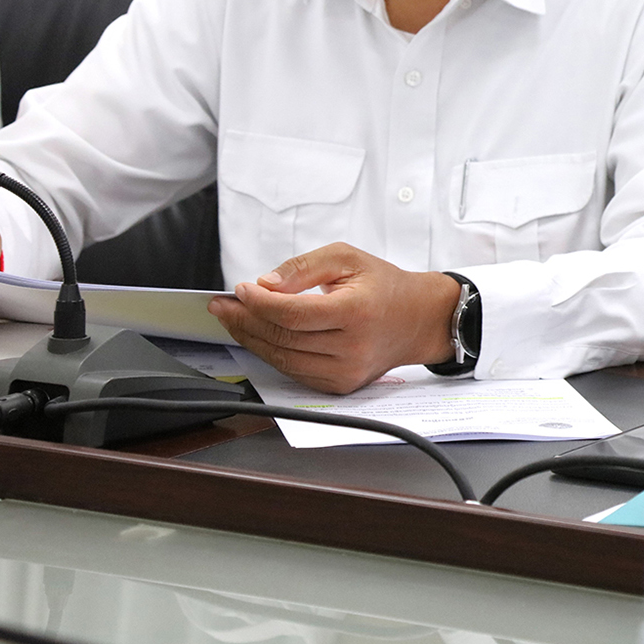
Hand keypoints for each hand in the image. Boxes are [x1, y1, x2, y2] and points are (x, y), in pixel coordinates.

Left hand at [208, 243, 461, 394]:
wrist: (419, 319)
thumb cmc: (384, 286)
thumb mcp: (348, 258)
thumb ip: (304, 267)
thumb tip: (265, 284)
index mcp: (357, 312)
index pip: (292, 313)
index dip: (259, 303)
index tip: (240, 289)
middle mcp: (352, 347)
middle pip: (283, 337)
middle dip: (246, 320)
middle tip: (224, 305)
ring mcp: (346, 371)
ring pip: (283, 359)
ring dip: (252, 339)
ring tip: (235, 320)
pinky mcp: (340, 385)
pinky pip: (294, 372)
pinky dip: (272, 354)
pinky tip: (260, 337)